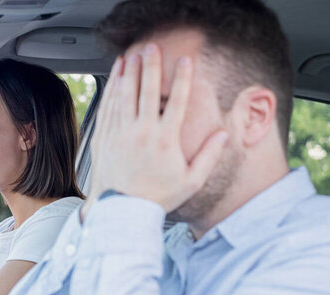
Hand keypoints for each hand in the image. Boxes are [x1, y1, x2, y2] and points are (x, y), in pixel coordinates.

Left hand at [85, 44, 226, 215]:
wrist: (121, 211)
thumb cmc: (156, 197)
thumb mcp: (190, 181)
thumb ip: (209, 156)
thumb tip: (224, 134)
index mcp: (165, 141)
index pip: (177, 101)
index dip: (183, 78)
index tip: (186, 60)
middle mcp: (141, 133)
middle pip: (146, 91)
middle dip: (151, 65)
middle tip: (152, 47)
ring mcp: (120, 134)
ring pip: (124, 95)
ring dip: (129, 72)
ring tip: (132, 55)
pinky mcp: (105, 137)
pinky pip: (108, 107)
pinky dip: (112, 89)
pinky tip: (115, 77)